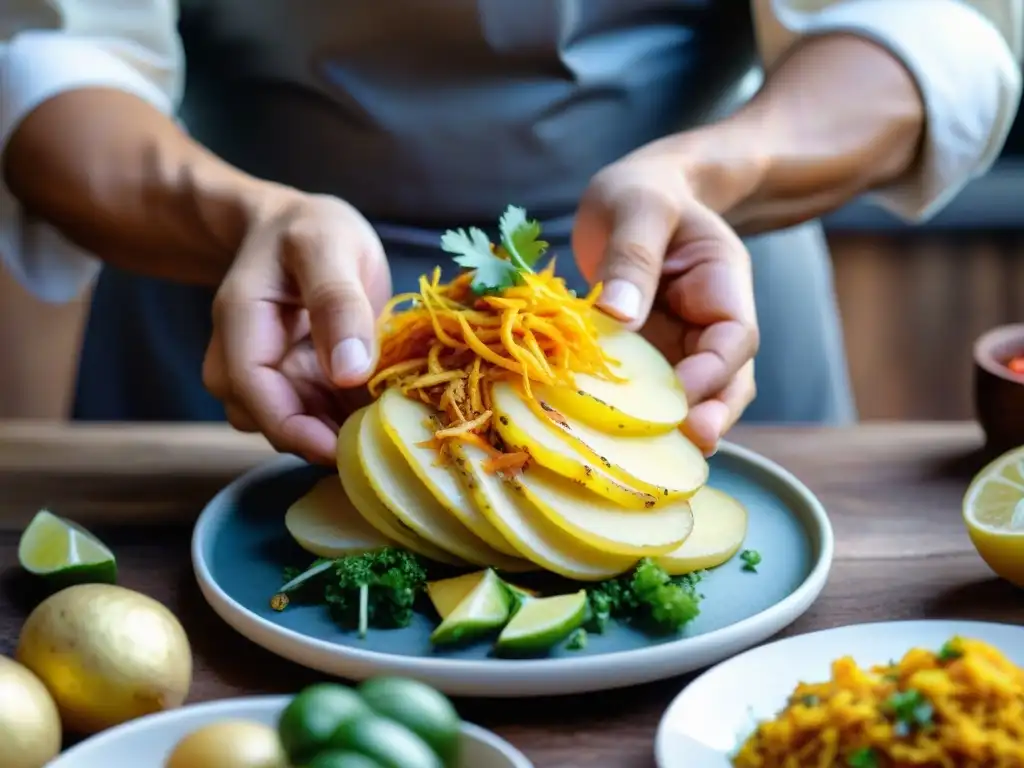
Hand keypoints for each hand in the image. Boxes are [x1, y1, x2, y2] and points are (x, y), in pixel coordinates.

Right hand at [203, 193, 390, 463]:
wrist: (296, 226)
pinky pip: (315, 416)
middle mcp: (242, 356)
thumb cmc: (309, 228)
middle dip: (321, 435)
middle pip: (270, 419)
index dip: (292, 429)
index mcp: (241, 321)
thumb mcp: (329, 248)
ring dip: (336, 428)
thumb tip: (349, 372)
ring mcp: (268, 373)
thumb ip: (337, 304)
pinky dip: (345, 417)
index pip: (251, 391)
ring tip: (386, 412)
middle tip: (382, 432)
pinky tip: (379, 404)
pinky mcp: (294, 382)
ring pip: (293, 424)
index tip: (339, 449)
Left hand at [573, 148, 758, 454]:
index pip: (735, 337)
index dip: (714, 372)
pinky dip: (635, 416)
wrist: (637, 192)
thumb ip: (633, 258)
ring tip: (645, 462)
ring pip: (691, 396)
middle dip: (707, 417)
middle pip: (724, 381)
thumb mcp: (638, 208)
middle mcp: (709, 322)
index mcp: (723, 283)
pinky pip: (649, 392)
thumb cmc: (643, 191)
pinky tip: (610, 441)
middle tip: (682, 449)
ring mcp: (680, 343)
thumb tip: (618, 317)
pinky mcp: (647, 356)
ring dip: (672, 427)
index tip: (681, 395)